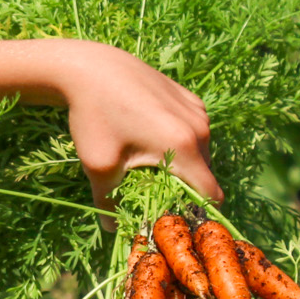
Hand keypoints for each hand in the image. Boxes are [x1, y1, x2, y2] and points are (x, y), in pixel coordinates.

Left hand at [54, 42, 219, 208]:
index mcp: (183, 146)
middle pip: (205, 174)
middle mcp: (199, 128)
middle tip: (153, 194)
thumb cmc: (93, 116)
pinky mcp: (190, 98)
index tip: (174, 218)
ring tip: (149, 166)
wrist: (89, 68)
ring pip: (201, 152)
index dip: (196, 212)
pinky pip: (194, 132)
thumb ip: (108, 202)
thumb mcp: (97, 165)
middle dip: (184, 189)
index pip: (210, 194)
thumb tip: (113, 231)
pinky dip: (180, 143)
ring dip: (182, 165)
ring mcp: (197, 110)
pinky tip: (149, 139)